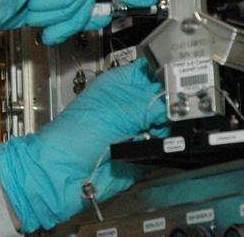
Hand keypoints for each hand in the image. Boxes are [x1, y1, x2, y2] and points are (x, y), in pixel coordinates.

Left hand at [0, 60, 167, 232]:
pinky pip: (165, 149)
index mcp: (119, 85)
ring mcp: (137, 130)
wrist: (64, 174)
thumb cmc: (73, 136)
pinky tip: (154, 147)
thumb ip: (148, 104)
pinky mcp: (143, 154)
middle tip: (166, 112)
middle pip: (165, 98)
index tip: (179, 82)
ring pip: (169, 124)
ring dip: (168, 128)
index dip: (166, 74)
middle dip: (170, 105)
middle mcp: (130, 106)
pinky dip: (166, 149)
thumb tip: (176, 103)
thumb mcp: (115, 111)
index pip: (151, 70)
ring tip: (154, 132)